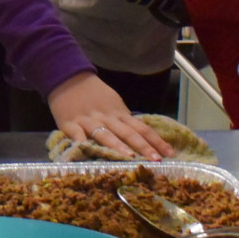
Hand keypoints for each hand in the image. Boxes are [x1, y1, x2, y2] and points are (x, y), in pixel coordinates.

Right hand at [46, 72, 173, 158]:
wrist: (68, 77)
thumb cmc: (93, 94)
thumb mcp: (113, 103)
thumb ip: (123, 120)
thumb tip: (141, 136)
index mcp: (119, 114)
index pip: (142, 128)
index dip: (156, 141)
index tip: (170, 154)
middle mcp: (107, 118)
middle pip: (128, 133)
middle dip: (144, 147)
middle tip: (156, 160)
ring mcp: (89, 121)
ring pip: (106, 134)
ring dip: (118, 146)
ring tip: (129, 158)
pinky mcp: (70, 123)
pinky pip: (77, 134)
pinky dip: (81, 142)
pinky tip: (86, 151)